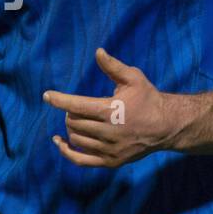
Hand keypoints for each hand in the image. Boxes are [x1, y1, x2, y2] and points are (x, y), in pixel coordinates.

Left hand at [43, 48, 181, 167]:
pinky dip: (66, 151)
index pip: (76, 105)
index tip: (47, 95)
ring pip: (76, 139)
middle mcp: (108, 132)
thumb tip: (98, 52)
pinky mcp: (111, 161)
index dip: (58, 100)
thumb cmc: (147, 99)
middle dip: (69, 112)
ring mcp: (109, 149)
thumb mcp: (134, 78)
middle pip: (73, 122)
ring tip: (76, 120)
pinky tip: (59, 141)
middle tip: (76, 107)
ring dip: (71, 128)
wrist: (166, 126)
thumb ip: (113, 66)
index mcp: (111, 110)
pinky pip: (81, 160)